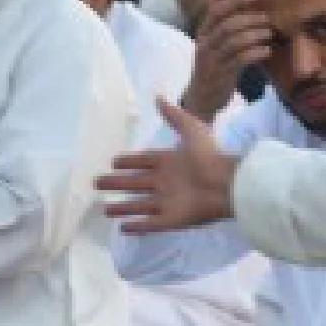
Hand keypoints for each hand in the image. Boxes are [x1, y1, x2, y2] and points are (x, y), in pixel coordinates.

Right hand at [97, 100, 240, 234]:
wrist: (228, 184)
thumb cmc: (211, 156)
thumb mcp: (192, 130)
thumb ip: (174, 116)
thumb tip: (158, 98)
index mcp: (169, 162)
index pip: (143, 161)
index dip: (129, 162)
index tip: (113, 162)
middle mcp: (165, 182)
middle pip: (135, 183)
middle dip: (116, 184)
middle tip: (97, 183)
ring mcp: (168, 203)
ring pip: (139, 206)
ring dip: (122, 208)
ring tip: (105, 209)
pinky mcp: (171, 220)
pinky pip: (150, 224)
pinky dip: (136, 227)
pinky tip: (122, 228)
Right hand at [182, 0, 271, 121]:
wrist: (200, 100)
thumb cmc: (211, 69)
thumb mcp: (212, 45)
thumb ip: (222, 26)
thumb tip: (233, 2)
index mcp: (203, 34)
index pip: (217, 11)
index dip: (236, 0)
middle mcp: (205, 45)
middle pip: (227, 25)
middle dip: (249, 19)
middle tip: (266, 18)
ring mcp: (212, 61)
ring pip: (234, 41)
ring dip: (255, 35)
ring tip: (269, 33)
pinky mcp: (221, 76)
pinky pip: (240, 60)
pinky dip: (256, 53)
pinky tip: (267, 51)